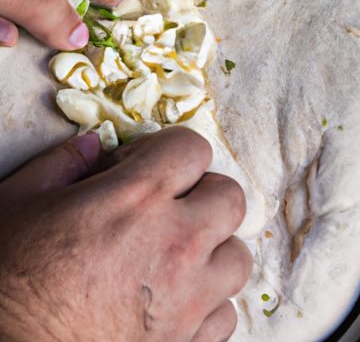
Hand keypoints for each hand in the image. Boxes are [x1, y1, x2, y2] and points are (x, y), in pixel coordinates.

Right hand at [0, 128, 251, 340]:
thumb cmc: (6, 281)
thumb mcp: (19, 202)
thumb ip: (62, 163)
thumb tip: (93, 144)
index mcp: (136, 200)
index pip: (193, 148)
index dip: (172, 149)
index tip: (149, 164)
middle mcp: (175, 246)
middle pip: (230, 198)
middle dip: (204, 193)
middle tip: (172, 204)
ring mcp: (186, 300)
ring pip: (238, 257)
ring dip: (214, 249)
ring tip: (178, 254)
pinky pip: (225, 313)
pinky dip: (208, 303)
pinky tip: (175, 299)